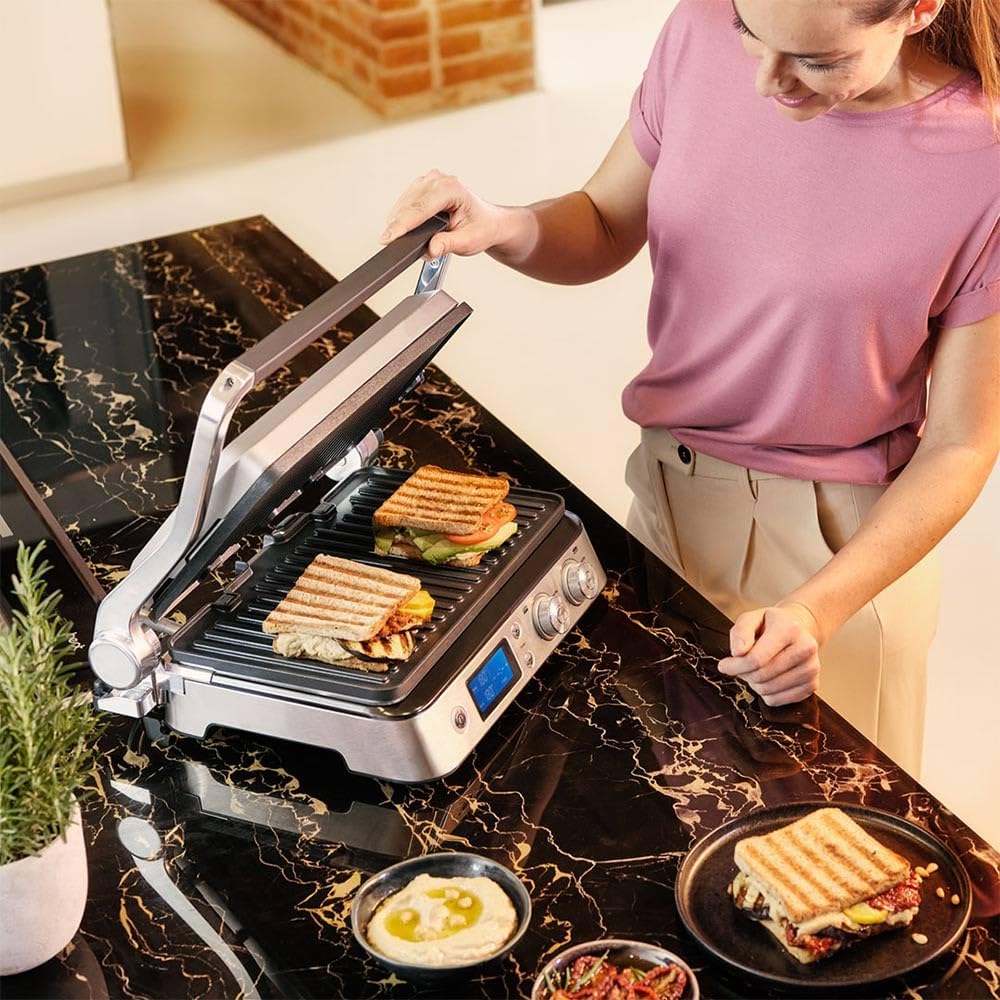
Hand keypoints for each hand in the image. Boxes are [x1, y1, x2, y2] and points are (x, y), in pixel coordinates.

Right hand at [380, 170, 508, 258]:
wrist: (487, 222)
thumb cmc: (481, 227)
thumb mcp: (469, 241)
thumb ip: (449, 244)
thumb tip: (431, 249)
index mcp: (452, 189)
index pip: (421, 207)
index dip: (403, 224)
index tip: (388, 237)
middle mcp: (439, 181)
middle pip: (409, 204)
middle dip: (397, 225)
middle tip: (389, 243)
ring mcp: (429, 182)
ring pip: (404, 202)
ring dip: (398, 221)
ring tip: (397, 238)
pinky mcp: (422, 188)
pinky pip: (405, 202)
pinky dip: (401, 216)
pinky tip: (401, 228)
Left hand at [717, 602, 821, 706]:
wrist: (798, 629)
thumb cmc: (769, 625)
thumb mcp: (750, 618)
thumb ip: (740, 632)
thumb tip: (738, 653)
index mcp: (790, 629)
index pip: (756, 659)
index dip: (734, 666)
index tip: (723, 665)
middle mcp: (806, 648)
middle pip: (761, 676)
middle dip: (744, 673)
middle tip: (741, 665)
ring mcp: (811, 669)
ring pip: (768, 690)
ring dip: (754, 683)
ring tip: (756, 668)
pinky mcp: (812, 685)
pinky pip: (777, 701)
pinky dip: (765, 693)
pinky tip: (768, 678)